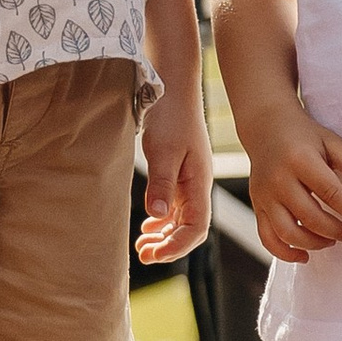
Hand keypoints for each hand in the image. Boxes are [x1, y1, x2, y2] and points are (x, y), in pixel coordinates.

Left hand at [136, 86, 214, 264]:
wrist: (174, 86)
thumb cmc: (171, 115)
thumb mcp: (163, 149)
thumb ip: (162, 183)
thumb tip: (159, 216)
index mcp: (199, 183)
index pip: (196, 228)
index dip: (176, 247)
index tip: (153, 255)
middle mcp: (198, 186)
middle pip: (190, 229)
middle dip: (169, 246)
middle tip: (143, 255)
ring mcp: (189, 180)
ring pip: (181, 219)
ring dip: (164, 236)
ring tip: (142, 246)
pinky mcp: (179, 172)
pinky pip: (175, 206)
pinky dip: (162, 220)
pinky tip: (149, 225)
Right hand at [245, 111, 341, 262]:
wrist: (266, 128)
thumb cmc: (305, 136)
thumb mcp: (331, 141)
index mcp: (300, 160)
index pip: (330, 192)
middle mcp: (279, 180)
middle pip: (310, 216)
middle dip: (337, 231)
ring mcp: (265, 196)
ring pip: (288, 232)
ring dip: (315, 243)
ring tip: (333, 241)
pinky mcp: (257, 206)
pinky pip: (268, 238)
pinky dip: (285, 253)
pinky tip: (305, 256)